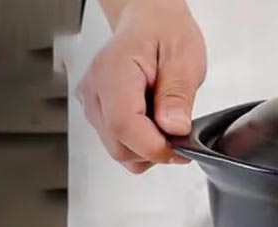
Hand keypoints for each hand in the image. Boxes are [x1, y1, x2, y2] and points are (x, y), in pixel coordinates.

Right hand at [77, 0, 206, 173]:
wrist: (148, 23)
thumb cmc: (164, 33)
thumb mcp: (184, 57)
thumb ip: (178, 94)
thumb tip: (174, 128)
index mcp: (114, 71)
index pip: (124, 126)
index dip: (155, 147)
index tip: (180, 148)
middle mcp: (95, 91)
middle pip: (120, 148)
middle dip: (154, 151)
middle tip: (178, 135)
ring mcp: (93, 106)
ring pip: (120, 152)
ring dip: (147, 149)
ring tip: (164, 123)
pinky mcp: (98, 116)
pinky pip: (120, 146)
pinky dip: (140, 146)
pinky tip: (152, 124)